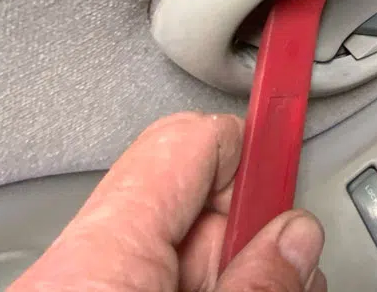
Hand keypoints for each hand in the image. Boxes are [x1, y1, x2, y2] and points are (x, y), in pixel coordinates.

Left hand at [10, 112, 325, 291]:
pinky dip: (196, 282)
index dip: (256, 136)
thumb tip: (295, 236)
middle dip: (252, 224)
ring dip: (230, 263)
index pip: (194, 139)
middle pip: (195, 193)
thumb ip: (256, 279)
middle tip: (285, 271)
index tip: (299, 102)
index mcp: (103, 252)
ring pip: (178, 240)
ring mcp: (77, 285)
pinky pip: (152, 271)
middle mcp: (79, 262)